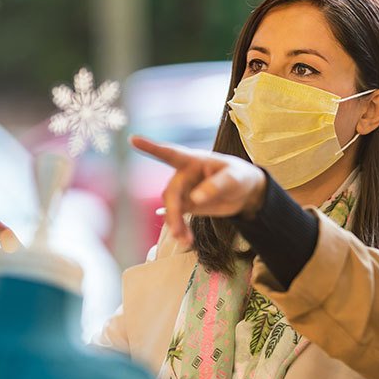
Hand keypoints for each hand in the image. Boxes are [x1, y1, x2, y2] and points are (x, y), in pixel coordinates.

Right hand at [130, 135, 266, 244]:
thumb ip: (215, 186)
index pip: (170, 153)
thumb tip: (195, 199)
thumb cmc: (240, 176)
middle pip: (170, 192)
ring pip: (170, 207)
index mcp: (194, 160)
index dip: (151, 147)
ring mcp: (184, 190)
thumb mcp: (233, 179)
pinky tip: (185, 239)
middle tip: (178, 231)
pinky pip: (177, 217)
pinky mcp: (187, 204)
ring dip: (175, 223)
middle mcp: (184, 174)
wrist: (245, 192)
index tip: (133, 140)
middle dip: (172, 211)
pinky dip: (180, 229)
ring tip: (185, 239)